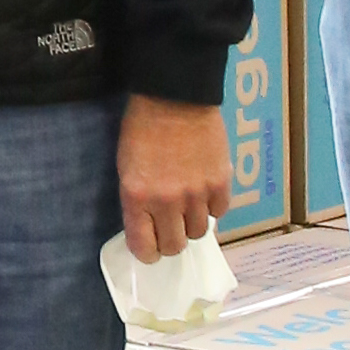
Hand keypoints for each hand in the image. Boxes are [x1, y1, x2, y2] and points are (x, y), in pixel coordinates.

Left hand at [118, 93, 233, 262]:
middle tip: (170, 227)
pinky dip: (212, 206)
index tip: (151, 248)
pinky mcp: (221, 183)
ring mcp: (197, 194)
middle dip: (171, 240)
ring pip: (199, 232)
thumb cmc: (142, 128)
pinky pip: (220, 212)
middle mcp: (167, 202)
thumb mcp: (127, 167)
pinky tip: (205, 191)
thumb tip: (150, 228)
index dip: (148, 253)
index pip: (144, 248)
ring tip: (188, 205)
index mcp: (137, 197)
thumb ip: (138, 202)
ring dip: (193, 222)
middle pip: (175, 246)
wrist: (175, 96)